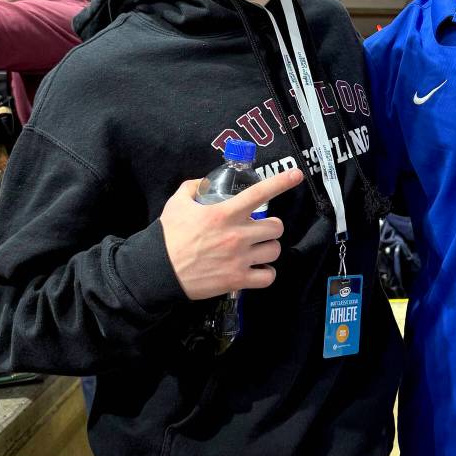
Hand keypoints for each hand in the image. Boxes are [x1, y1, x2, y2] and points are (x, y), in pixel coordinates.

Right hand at [159, 168, 303, 299]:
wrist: (158, 270)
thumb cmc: (169, 236)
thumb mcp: (178, 203)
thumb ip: (193, 187)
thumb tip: (204, 182)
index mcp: (224, 213)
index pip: (260, 193)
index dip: (282, 182)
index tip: (297, 175)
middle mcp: (237, 234)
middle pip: (276, 227)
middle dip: (270, 227)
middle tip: (258, 230)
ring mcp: (239, 259)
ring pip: (275, 251)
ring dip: (268, 249)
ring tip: (257, 250)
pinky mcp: (238, 280)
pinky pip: (268, 277)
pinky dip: (266, 274)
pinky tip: (257, 270)